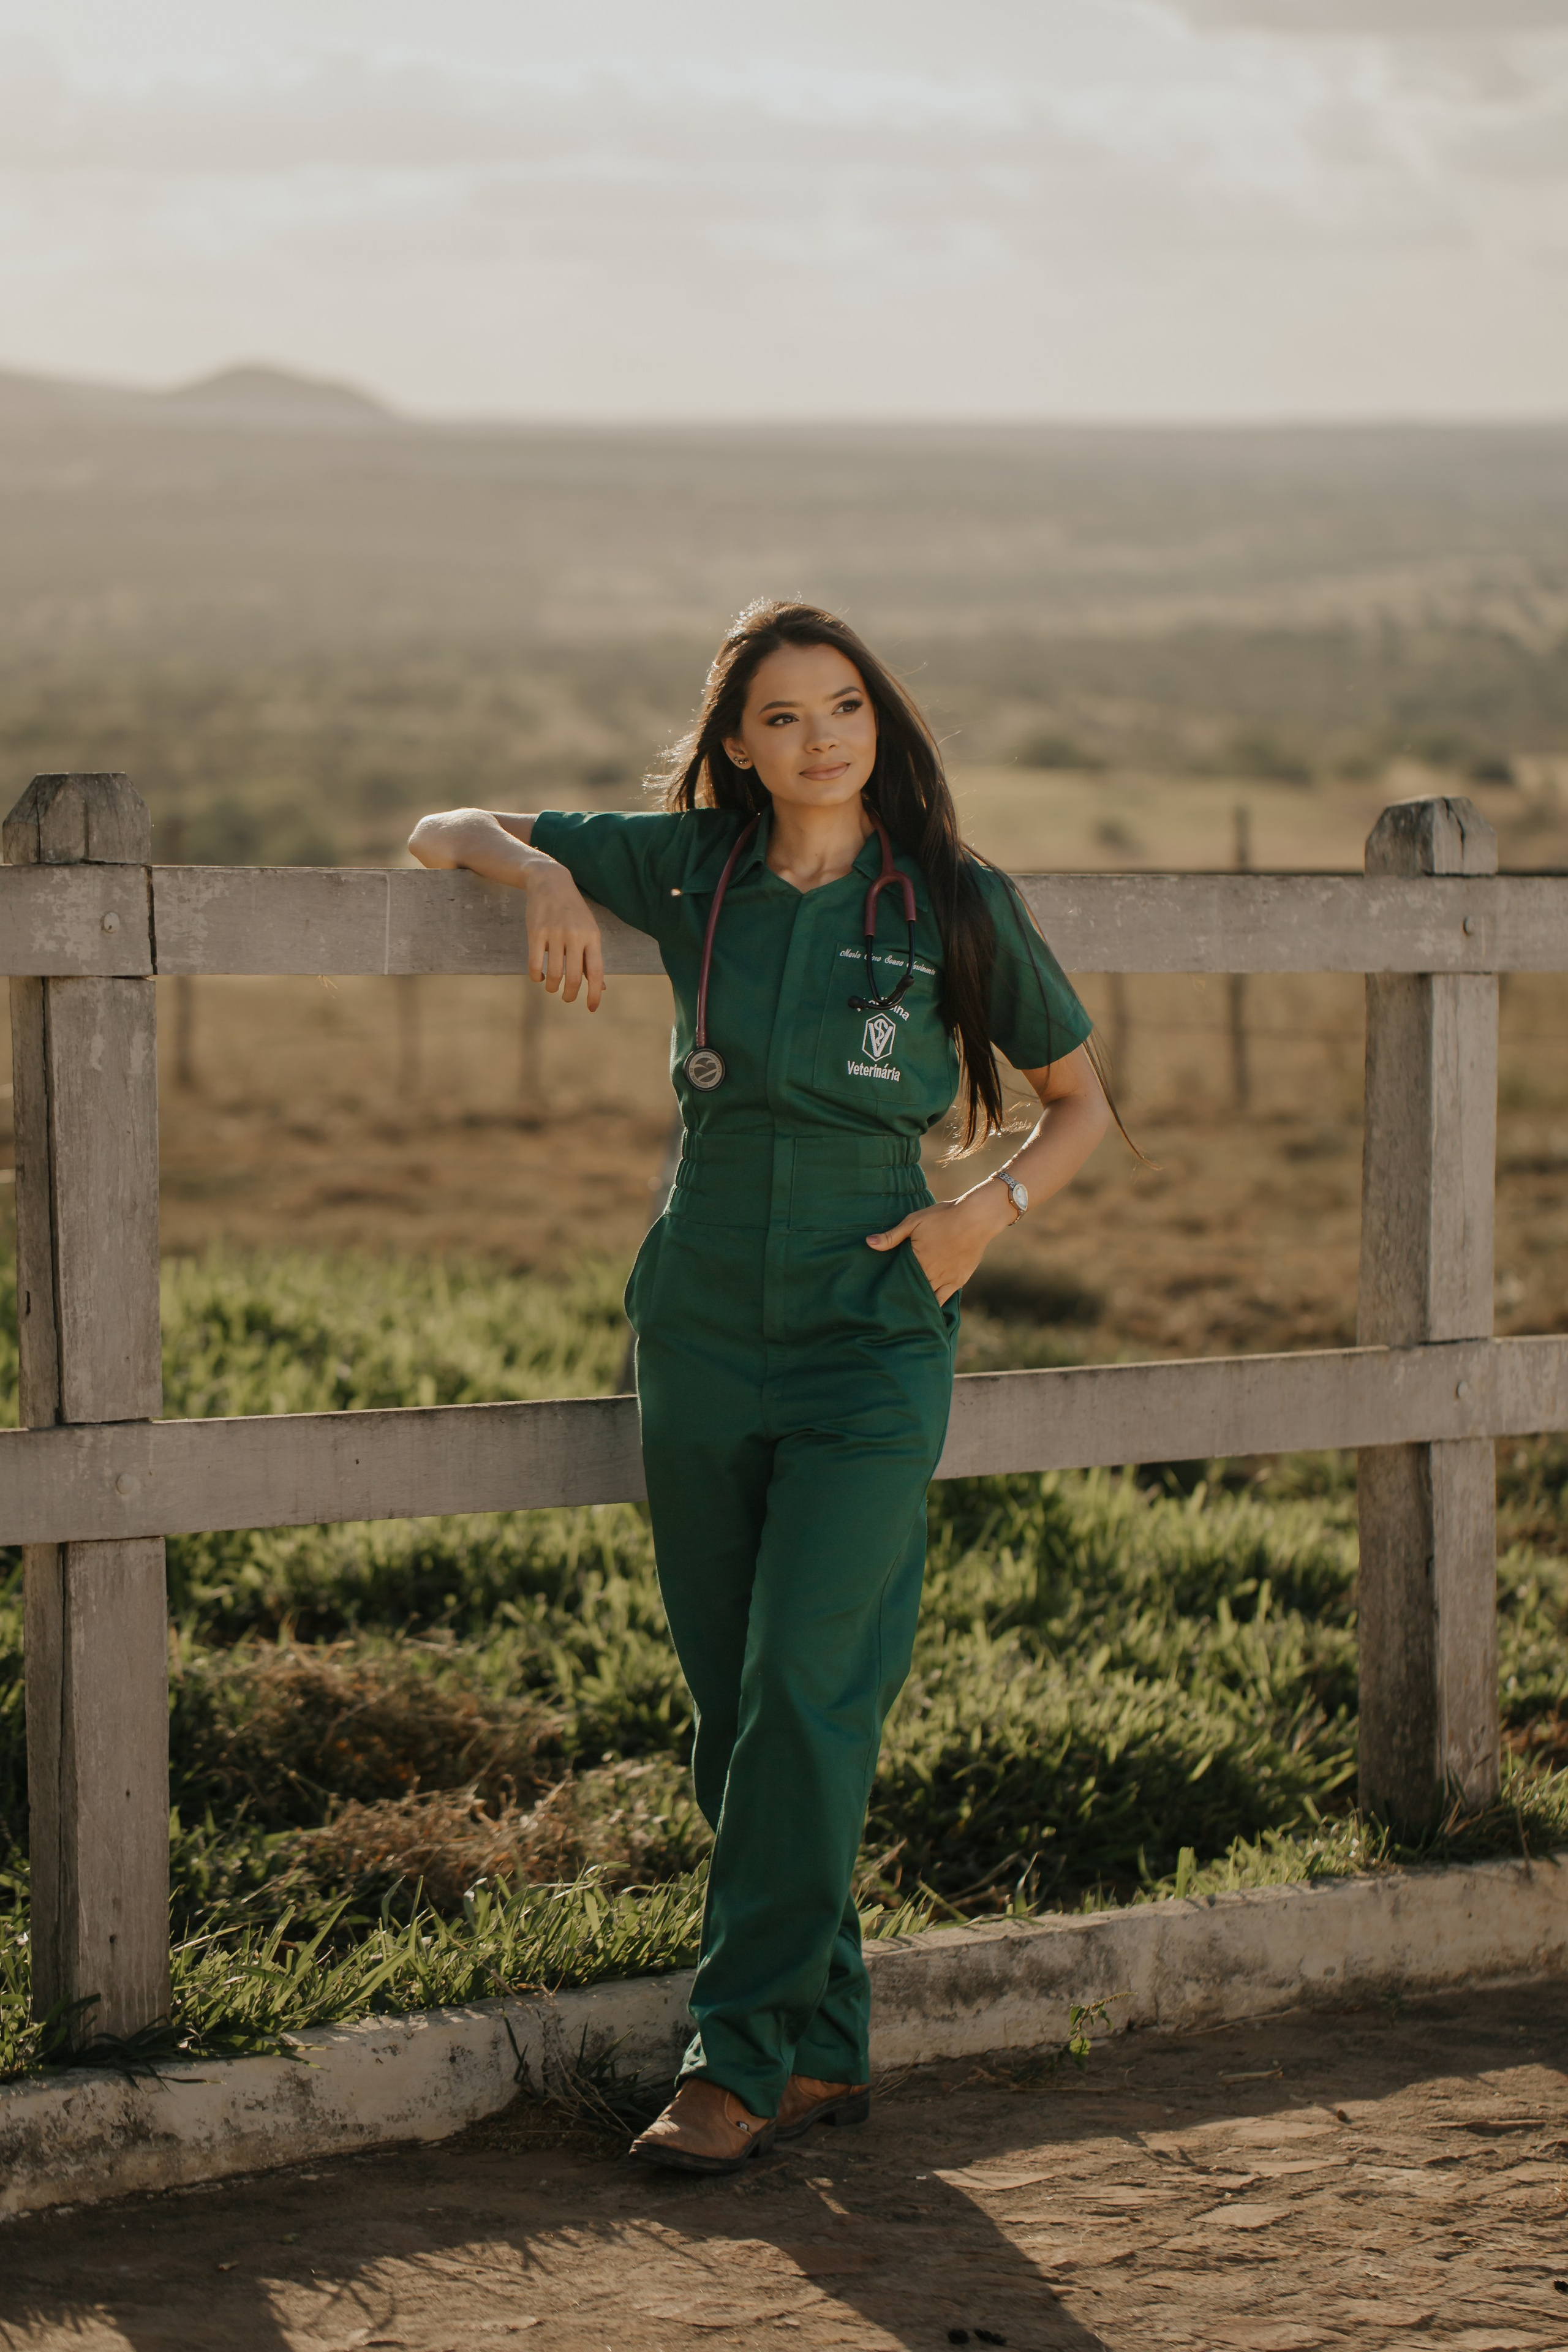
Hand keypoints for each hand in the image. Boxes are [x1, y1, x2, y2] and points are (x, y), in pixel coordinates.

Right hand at [522, 862, 605, 1009]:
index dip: (594, 994)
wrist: (551, 883)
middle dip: (571, 995)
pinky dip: (536, 976)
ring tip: (552, 987)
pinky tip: (539, 977)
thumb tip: (601, 987)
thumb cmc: (574, 912)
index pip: (596, 972)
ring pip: (553, 973)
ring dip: (552, 987)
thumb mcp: (589, 931)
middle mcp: (575, 936)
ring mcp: (555, 933)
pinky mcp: (536, 932)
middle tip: (567, 998)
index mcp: (593, 937)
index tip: (591, 1008)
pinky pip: (534, 964)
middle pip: (574, 977)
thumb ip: (592, 958)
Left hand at [865, 1183, 1012, 1304]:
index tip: (880, 1293)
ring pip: (928, 1298)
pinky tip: (927, 1308)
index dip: (890, 1287)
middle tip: (889, 1305)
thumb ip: (892, 1236)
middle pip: (913, 1292)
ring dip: (917, 1302)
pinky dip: (934, 1304)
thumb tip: (869, 1243)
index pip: (899, 1281)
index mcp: (918, 1260)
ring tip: (905, 1309)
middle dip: (902, 1298)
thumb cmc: (943, 1217)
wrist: (976, 1218)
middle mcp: (932, 1274)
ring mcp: (947, 1279)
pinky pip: (944, 1299)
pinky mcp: (959, 1280)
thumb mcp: (914, 1221)